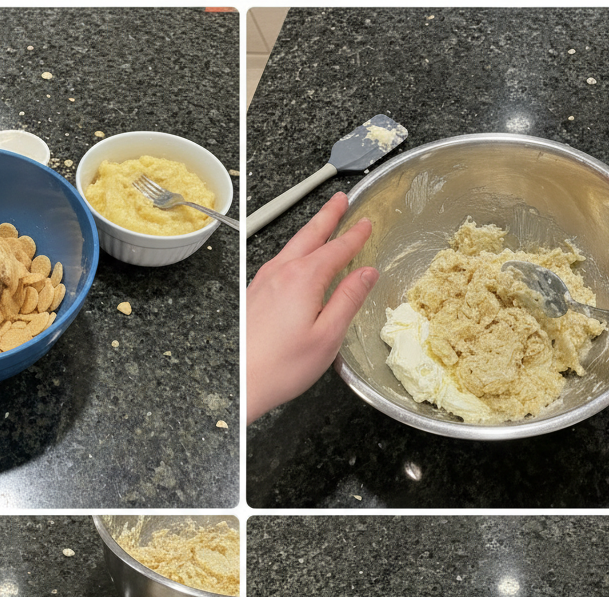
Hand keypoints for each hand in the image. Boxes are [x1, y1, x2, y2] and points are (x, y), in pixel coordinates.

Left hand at [246, 191, 378, 422]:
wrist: (242, 384)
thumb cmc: (282, 366)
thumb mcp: (328, 336)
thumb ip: (349, 299)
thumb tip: (366, 274)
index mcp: (303, 279)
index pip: (337, 249)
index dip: (354, 234)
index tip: (366, 222)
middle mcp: (280, 273)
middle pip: (309, 236)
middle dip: (327, 216)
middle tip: (340, 199)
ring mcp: (263, 283)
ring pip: (291, 247)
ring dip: (310, 231)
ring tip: (322, 223)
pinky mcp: (254, 296)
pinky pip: (279, 262)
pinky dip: (294, 251)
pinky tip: (297, 260)